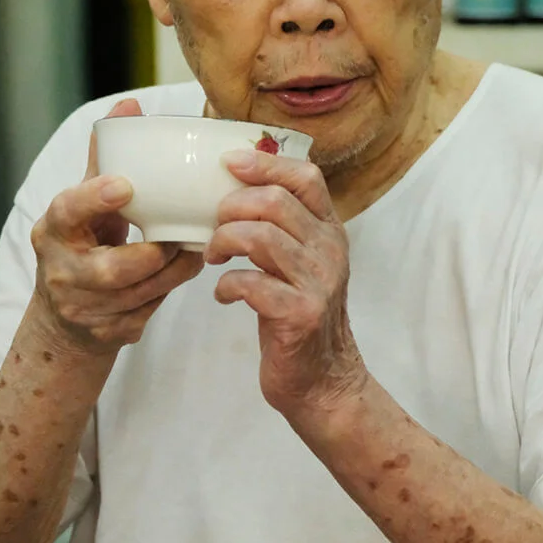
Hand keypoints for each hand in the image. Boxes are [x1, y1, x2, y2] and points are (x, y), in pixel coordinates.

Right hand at [31, 99, 205, 357]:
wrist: (68, 314)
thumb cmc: (85, 243)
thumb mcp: (87, 202)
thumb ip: (107, 157)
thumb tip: (131, 104)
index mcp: (54, 229)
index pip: (68, 211)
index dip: (95, 199)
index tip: (126, 186)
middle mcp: (62, 271)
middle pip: (114, 268)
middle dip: (155, 254)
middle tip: (181, 235)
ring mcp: (84, 307)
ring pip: (143, 292)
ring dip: (176, 270)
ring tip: (195, 248)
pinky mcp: (108, 333)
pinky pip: (152, 310)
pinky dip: (172, 290)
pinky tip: (184, 273)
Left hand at [206, 150, 365, 419]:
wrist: (323, 379)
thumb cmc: (299, 315)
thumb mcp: (301, 262)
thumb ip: (282, 228)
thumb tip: (232, 188)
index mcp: (330, 231)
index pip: (307, 177)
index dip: (266, 163)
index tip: (229, 162)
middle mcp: (330, 251)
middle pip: (275, 202)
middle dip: (231, 208)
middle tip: (214, 229)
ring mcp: (318, 282)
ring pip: (261, 237)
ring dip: (223, 242)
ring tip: (213, 258)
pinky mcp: (300, 314)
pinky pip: (251, 284)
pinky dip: (226, 285)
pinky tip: (223, 295)